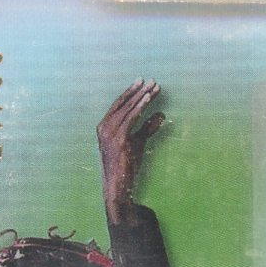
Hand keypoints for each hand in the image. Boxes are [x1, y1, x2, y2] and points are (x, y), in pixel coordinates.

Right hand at [96, 79, 163, 222]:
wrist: (118, 185)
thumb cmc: (126, 165)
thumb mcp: (137, 142)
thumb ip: (147, 128)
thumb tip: (161, 114)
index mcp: (104, 126)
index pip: (118, 105)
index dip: (131, 93)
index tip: (143, 82)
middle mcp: (103, 128)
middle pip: (123, 104)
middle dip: (138, 91)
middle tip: (152, 81)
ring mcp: (109, 133)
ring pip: (127, 109)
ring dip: (142, 97)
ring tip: (154, 87)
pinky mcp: (118, 139)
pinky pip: (130, 118)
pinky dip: (140, 107)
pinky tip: (148, 99)